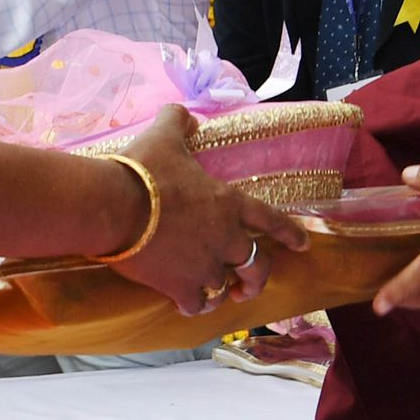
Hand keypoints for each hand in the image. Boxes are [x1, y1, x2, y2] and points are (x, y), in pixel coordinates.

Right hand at [103, 108, 307, 315]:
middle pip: (256, 266)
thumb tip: (183, 114)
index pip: (270, 220)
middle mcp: (226, 239)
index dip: (289, 233)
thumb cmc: (144, 169)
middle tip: (249, 286)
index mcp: (229, 204)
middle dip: (256, 279)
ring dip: (220, 292)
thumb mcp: (164, 136)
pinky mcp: (180, 286)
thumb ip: (178, 122)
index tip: (304, 246)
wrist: (115, 206)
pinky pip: (196, 305)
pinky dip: (194, 306)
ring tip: (214, 296)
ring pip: (224, 288)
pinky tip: (187, 304)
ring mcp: (205, 266)